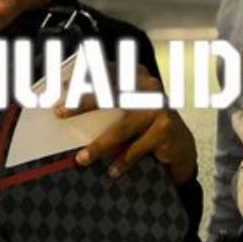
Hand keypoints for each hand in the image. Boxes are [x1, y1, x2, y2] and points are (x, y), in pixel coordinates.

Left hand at [57, 65, 196, 185]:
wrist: (181, 144)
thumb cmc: (147, 123)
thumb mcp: (129, 107)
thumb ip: (109, 100)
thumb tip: (69, 108)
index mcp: (136, 75)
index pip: (108, 71)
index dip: (85, 75)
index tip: (63, 85)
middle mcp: (148, 87)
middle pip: (111, 94)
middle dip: (83, 103)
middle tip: (61, 112)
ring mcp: (158, 107)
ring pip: (121, 127)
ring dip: (99, 145)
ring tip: (82, 159)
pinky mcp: (165, 129)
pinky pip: (136, 148)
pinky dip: (122, 161)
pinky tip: (112, 171)